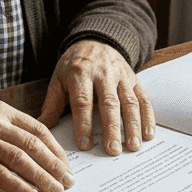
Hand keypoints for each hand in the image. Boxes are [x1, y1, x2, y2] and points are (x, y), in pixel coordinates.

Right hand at [0, 100, 73, 191]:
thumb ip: (6, 129)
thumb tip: (32, 153)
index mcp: (2, 111)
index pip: (39, 130)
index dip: (56, 150)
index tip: (66, 165)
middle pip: (34, 145)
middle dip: (55, 166)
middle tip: (67, 182)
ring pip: (21, 159)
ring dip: (42, 177)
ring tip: (54, 191)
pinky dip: (17, 185)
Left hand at [39, 40, 154, 155]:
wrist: (95, 40)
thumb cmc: (74, 65)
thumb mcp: (58, 80)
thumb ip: (52, 105)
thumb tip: (42, 128)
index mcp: (80, 74)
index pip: (82, 101)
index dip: (84, 124)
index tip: (85, 145)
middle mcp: (103, 74)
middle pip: (109, 103)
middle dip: (112, 128)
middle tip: (113, 151)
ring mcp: (121, 76)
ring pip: (129, 102)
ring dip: (133, 125)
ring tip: (133, 147)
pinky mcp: (134, 79)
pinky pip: (143, 98)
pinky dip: (148, 116)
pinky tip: (148, 134)